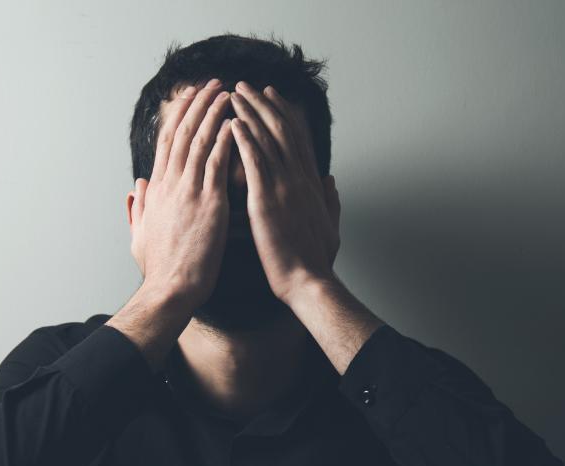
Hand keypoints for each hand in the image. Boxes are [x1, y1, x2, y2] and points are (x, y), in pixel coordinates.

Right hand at [128, 78, 236, 309]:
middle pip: (182, 133)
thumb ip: (136, 209)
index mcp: (157, 191)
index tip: (188, 99)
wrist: (170, 290)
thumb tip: (134, 188)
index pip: (166, 143)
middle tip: (211, 83)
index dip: (177, 117)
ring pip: (199, 141)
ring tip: (226, 92)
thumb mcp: (139, 235)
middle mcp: (170, 185)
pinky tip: (235, 121)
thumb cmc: (159, 270)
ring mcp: (188, 191)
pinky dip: (225, 139)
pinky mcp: (208, 203)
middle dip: (197, 104)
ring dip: (213, 113)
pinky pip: (217, 162)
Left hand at [227, 81, 340, 303]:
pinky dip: (244, 139)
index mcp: (311, 184)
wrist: (308, 282)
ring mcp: (285, 187)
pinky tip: (233, 122)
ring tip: (235, 94)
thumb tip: (331, 181)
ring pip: (267, 140)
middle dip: (263, 105)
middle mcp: (299, 179)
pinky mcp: (267, 200)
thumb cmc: (317, 261)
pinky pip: (255, 162)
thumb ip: (331, 200)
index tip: (272, 97)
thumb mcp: (331, 225)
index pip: (297, 140)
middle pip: (282, 131)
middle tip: (248, 85)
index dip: (284, 115)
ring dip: (250, 113)